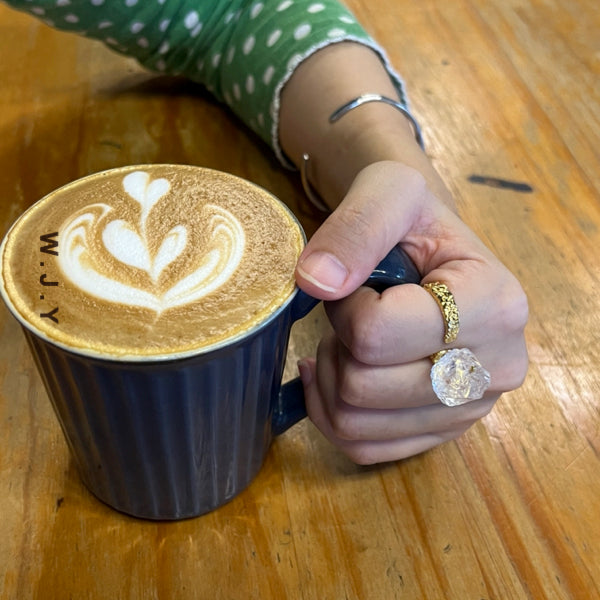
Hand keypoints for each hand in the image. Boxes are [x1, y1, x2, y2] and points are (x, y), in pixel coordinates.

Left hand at [295, 161, 528, 464]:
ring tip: (346, 340)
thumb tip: (316, 282)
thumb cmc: (414, 219)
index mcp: (496, 304)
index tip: (357, 284)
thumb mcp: (390, 192)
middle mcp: (497, 367)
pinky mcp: (442, 432)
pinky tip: (336, 372)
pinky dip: (331, 412)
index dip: (345, 308)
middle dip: (335, 344)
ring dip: (330, 378)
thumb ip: (356, 228)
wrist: (431, 250)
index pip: (378, 334)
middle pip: (363, 387)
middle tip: (347, 314)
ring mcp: (471, 409)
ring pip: (355, 424)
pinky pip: (363, 447)